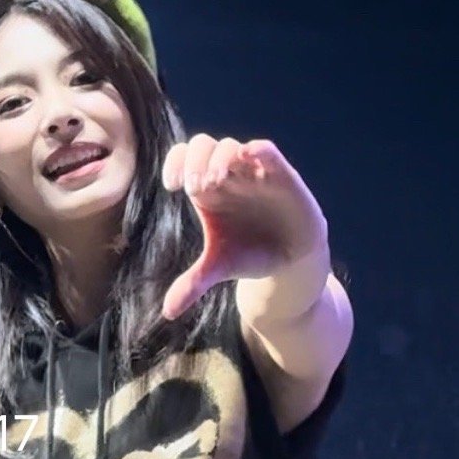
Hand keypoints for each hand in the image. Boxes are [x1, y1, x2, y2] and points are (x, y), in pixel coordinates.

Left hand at [160, 134, 328, 320]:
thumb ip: (193, 283)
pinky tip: (247, 159)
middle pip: (203, 146)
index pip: (183, 159)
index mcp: (206, 190)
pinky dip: (256, 151)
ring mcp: (253, 172)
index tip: (172, 186)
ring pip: (231, 147)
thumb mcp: (219, 267)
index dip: (174, 163)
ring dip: (220, 159)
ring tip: (212, 183)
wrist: (291, 261)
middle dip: (195, 161)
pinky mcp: (280, 175)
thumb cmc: (250, 254)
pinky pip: (266, 151)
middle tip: (193, 187)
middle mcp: (227, 175)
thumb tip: (167, 312)